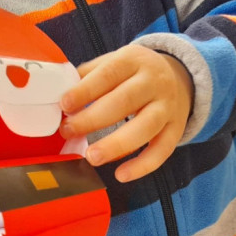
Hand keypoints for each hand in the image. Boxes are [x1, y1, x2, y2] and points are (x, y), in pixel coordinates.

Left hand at [59, 45, 193, 182]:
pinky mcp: (176, 129)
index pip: (109, 74)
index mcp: (134, 60)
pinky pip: (162, 150)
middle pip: (125, 101)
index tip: (64, 105)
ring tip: (92, 157)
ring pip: (145, 127)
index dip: (86, 90)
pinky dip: (143, 165)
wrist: (179, 76)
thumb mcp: (113, 62)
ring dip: (117, 145)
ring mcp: (168, 106)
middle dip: (94, 119)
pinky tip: (121, 175)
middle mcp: (154, 82)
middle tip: (69, 132)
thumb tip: (57, 99)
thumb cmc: (132, 74)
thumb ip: (87, 77)